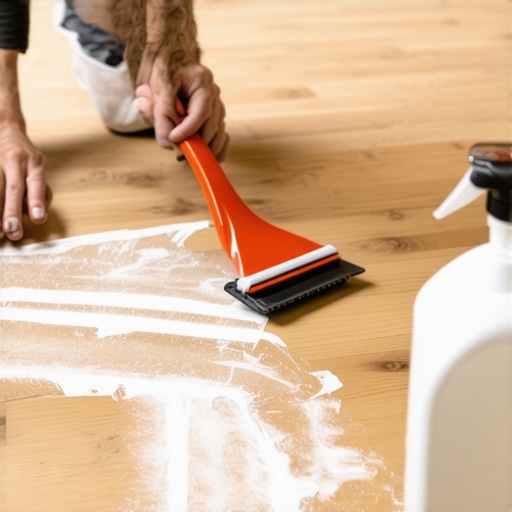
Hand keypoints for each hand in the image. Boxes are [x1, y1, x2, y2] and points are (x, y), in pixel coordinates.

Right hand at [0, 126, 51, 240]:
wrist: (5, 129)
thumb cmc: (25, 158)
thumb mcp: (38, 169)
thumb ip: (39, 190)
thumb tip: (34, 212)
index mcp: (34, 163)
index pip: (36, 184)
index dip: (37, 201)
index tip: (38, 219)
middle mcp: (16, 160)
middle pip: (13, 188)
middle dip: (12, 212)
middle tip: (13, 232)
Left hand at [135, 61, 229, 161]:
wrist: (168, 62)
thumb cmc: (162, 73)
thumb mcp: (155, 89)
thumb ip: (160, 114)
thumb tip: (169, 142)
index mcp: (200, 78)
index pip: (201, 109)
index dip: (188, 128)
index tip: (174, 139)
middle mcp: (213, 91)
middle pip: (212, 123)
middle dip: (198, 141)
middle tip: (183, 152)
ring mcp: (217, 104)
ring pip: (219, 130)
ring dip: (208, 147)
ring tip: (195, 158)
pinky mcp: (217, 117)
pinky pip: (223, 135)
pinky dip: (219, 149)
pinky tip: (213, 159)